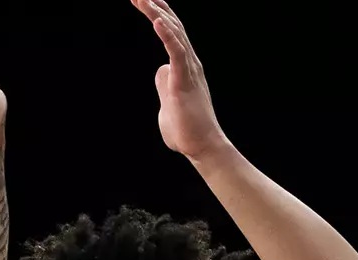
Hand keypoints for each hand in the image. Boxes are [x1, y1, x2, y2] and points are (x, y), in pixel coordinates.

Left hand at [130, 0, 231, 161]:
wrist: (201, 147)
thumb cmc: (186, 131)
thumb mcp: (167, 103)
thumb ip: (163, 86)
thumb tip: (161, 72)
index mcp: (185, 67)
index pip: (172, 33)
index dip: (159, 14)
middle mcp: (190, 63)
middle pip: (173, 26)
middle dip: (155, 7)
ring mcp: (189, 70)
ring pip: (175, 34)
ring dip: (157, 15)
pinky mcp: (185, 81)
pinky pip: (177, 52)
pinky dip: (167, 35)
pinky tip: (156, 21)